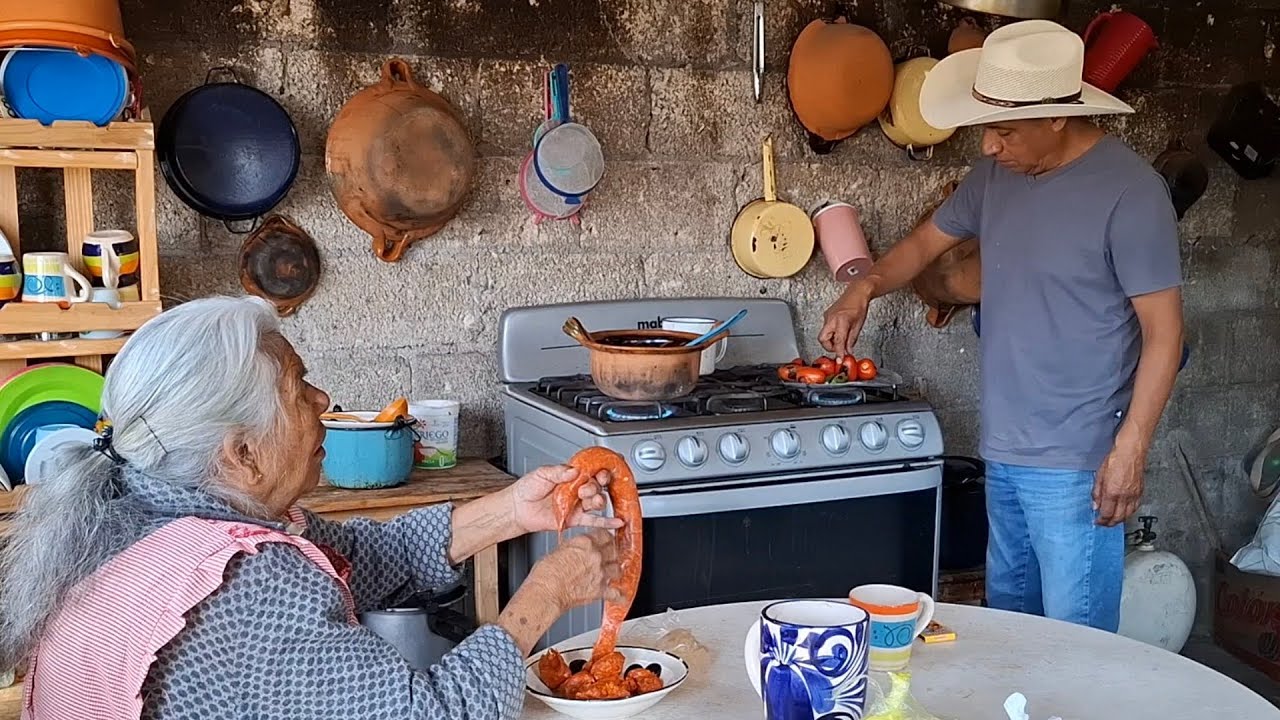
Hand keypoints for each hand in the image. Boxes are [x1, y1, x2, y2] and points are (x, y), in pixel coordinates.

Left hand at [510, 465, 624, 533]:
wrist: (518, 509)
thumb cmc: (527, 489)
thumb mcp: (542, 474)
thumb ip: (559, 471)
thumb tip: (574, 470)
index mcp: (571, 476)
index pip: (591, 471)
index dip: (599, 470)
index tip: (601, 470)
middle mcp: (577, 490)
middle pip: (596, 486)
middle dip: (595, 486)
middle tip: (586, 488)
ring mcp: (577, 505)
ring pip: (597, 502)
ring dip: (599, 500)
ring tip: (592, 500)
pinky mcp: (575, 519)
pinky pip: (594, 520)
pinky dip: (606, 522)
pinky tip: (616, 521)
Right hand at [528, 529, 622, 612]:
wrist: (546, 592)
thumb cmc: (546, 573)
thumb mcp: (557, 550)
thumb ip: (572, 548)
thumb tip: (575, 549)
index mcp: (585, 543)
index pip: (603, 534)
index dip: (607, 536)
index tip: (608, 537)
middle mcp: (595, 556)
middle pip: (614, 550)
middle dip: (614, 552)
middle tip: (613, 553)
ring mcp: (599, 573)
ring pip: (617, 569)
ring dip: (616, 571)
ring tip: (614, 572)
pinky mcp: (599, 591)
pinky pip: (616, 593)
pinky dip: (619, 596)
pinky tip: (622, 597)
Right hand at [820, 282, 873, 354]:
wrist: (857, 291)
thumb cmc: (860, 305)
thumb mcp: (858, 325)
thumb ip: (851, 340)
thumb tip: (848, 351)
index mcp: (841, 321)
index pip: (837, 342)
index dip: (838, 353)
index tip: (839, 360)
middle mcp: (831, 318)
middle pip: (823, 339)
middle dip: (830, 347)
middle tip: (839, 349)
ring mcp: (827, 316)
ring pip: (824, 334)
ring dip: (831, 340)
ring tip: (842, 339)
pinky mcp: (827, 315)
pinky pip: (826, 328)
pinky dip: (832, 333)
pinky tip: (840, 331)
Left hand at [1093, 444, 1145, 526]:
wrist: (1131, 452)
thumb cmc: (1115, 459)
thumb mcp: (1099, 475)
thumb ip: (1096, 492)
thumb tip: (1095, 505)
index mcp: (1112, 492)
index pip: (1106, 513)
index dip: (1101, 520)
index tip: (1097, 521)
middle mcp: (1124, 496)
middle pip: (1118, 517)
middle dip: (1110, 523)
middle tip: (1104, 523)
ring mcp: (1134, 495)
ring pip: (1128, 515)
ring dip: (1120, 520)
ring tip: (1113, 520)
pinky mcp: (1140, 492)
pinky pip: (1135, 507)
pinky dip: (1129, 513)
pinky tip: (1125, 512)